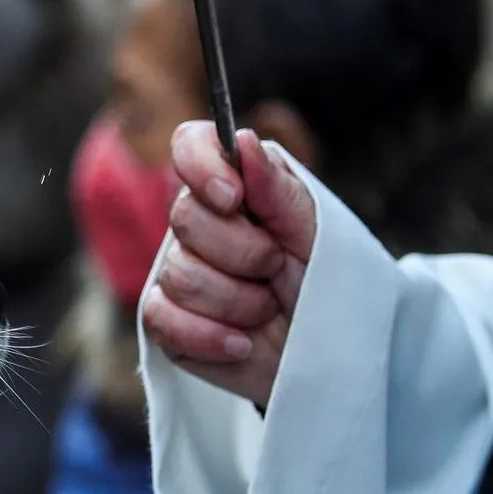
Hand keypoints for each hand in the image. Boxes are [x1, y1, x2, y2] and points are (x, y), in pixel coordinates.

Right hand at [141, 121, 316, 406]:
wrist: (332, 353)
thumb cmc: (328, 286)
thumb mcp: (319, 232)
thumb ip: (278, 188)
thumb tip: (242, 140)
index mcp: (234, 187)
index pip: (191, 145)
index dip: (202, 165)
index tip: (233, 197)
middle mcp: (199, 225)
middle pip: (185, 218)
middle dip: (244, 252)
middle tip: (277, 267)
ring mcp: (177, 273)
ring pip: (180, 275)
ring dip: (239, 302)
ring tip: (269, 309)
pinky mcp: (167, 322)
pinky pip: (161, 319)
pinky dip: (209, 337)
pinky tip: (242, 344)